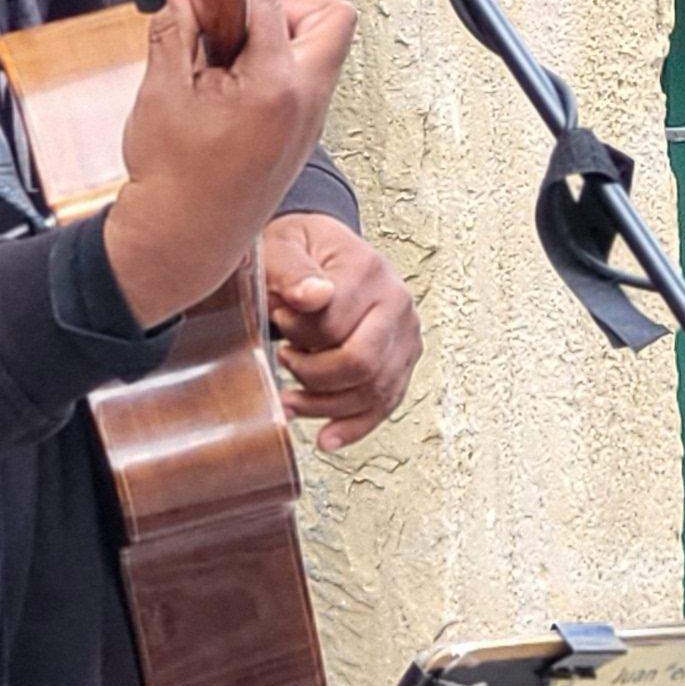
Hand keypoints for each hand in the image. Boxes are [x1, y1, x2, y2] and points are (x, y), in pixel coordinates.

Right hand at [101, 0, 355, 328]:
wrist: (184, 240)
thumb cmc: (174, 182)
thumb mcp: (160, 89)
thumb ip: (174, 26)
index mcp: (276, 84)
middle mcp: (307, 100)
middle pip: (330, 18)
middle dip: (282, 4)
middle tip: (236, 20)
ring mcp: (310, 120)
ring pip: (320, 49)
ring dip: (278, 37)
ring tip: (227, 58)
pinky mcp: (301, 133)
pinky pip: (304, 80)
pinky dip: (274, 68)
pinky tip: (230, 87)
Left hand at [258, 213, 421, 451]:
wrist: (323, 249)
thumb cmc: (301, 249)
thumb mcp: (283, 247)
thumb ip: (293, 271)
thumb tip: (312, 297)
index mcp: (367, 269)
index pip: (334, 325)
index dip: (297, 335)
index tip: (278, 319)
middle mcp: (397, 301)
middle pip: (362, 363)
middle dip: (314, 376)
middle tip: (285, 360)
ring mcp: (406, 332)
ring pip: (374, 390)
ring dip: (326, 406)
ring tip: (290, 401)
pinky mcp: (405, 357)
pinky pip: (387, 402)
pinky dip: (356, 425)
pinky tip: (328, 438)